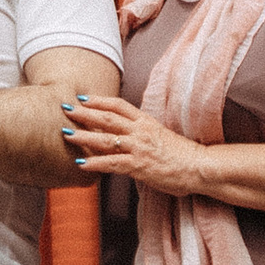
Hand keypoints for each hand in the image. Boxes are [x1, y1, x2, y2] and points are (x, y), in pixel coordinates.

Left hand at [60, 91, 198, 196]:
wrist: (199, 167)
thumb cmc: (182, 155)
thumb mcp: (160, 136)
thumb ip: (142, 133)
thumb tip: (126, 135)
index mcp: (146, 121)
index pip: (118, 105)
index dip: (99, 100)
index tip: (83, 97)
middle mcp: (140, 130)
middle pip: (107, 117)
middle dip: (84, 113)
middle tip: (65, 109)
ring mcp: (139, 147)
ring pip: (105, 139)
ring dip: (84, 136)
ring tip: (66, 134)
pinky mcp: (139, 166)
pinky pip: (112, 163)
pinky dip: (94, 163)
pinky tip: (81, 165)